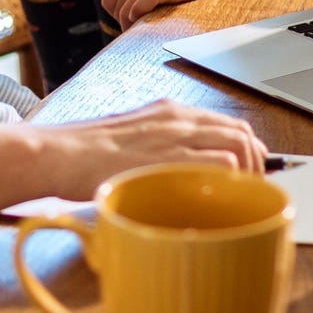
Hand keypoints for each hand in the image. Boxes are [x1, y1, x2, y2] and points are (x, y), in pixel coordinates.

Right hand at [35, 99, 265, 199]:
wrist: (58, 152)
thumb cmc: (83, 154)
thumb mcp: (128, 140)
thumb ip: (156, 148)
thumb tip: (174, 172)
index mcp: (168, 113)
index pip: (226, 123)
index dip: (248, 147)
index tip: (252, 168)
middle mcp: (177, 119)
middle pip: (240, 132)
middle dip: (255, 162)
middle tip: (251, 188)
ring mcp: (175, 136)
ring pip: (238, 146)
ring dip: (247, 174)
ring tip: (238, 198)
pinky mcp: (169, 157)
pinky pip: (222, 163)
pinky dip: (231, 181)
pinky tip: (222, 199)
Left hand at [102, 0, 225, 28]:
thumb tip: (124, 18)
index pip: (108, 2)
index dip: (118, 16)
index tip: (133, 21)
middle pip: (118, 11)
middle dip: (128, 24)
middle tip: (144, 29)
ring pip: (128, 12)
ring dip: (136, 25)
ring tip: (150, 27)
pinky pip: (144, 3)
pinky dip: (141, 13)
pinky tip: (149, 18)